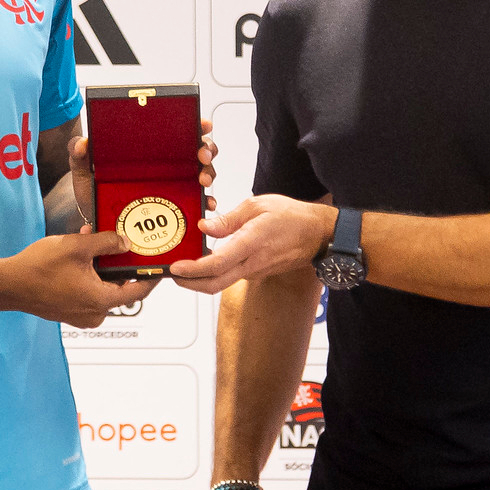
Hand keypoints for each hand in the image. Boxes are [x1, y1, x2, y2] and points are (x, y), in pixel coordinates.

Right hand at [0, 231, 154, 328]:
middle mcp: (94, 314)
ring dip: (100, 267)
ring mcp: (80, 315)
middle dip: (118, 264)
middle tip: (119, 244)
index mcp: (101, 301)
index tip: (158, 265)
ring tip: (91, 244)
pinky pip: (87, 291)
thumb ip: (107, 243)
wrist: (7, 284)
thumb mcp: (78, 246)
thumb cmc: (38, 269)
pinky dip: (87, 275)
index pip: (138, 291)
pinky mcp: (69, 312)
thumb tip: (125, 243)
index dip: (150, 276)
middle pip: (119, 287)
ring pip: (101, 287)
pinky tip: (78, 255)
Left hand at [68, 117, 220, 222]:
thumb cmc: (92, 186)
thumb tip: (81, 144)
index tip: (202, 124)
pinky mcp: (173, 207)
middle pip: (198, 150)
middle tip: (201, 156)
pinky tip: (205, 204)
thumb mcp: (83, 167)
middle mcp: (166, 165)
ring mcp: (173, 185)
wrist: (92, 216)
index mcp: (149, 149)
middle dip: (207, 149)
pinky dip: (204, 202)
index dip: (195, 125)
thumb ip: (78, 153)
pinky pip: (195, 203)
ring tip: (202, 181)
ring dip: (209, 175)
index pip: (178, 130)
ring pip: (202, 174)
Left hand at [170, 196, 337, 293]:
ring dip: (200, 278)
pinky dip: (215, 272)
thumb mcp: (258, 206)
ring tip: (184, 266)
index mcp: (251, 244)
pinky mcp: (257, 273)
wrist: (318, 235)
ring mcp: (255, 272)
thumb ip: (229, 219)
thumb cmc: (292, 217)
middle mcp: (252, 264)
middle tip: (172, 274)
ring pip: (221, 282)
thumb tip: (206, 227)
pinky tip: (207, 261)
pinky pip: (231, 276)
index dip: (192, 270)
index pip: (216, 264)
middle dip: (189, 283)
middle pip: (214, 284)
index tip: (175, 268)